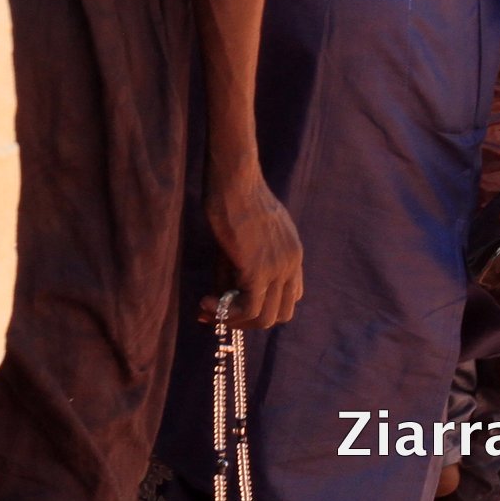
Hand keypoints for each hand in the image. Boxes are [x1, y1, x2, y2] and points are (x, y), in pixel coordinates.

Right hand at [202, 165, 303, 327]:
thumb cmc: (233, 199)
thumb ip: (235, 273)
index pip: (289, 297)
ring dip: (235, 321)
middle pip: (281, 314)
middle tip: (221, 315)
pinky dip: (226, 313)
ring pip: (265, 318)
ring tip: (209, 310)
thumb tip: (216, 306)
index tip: (235, 306)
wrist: (234, 179)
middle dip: (250, 322)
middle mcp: (292, 264)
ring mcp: (279, 268)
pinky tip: (206, 303)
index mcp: (293, 253)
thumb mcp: (242, 241)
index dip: (263, 307)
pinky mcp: (260, 270)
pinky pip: (248, 308)